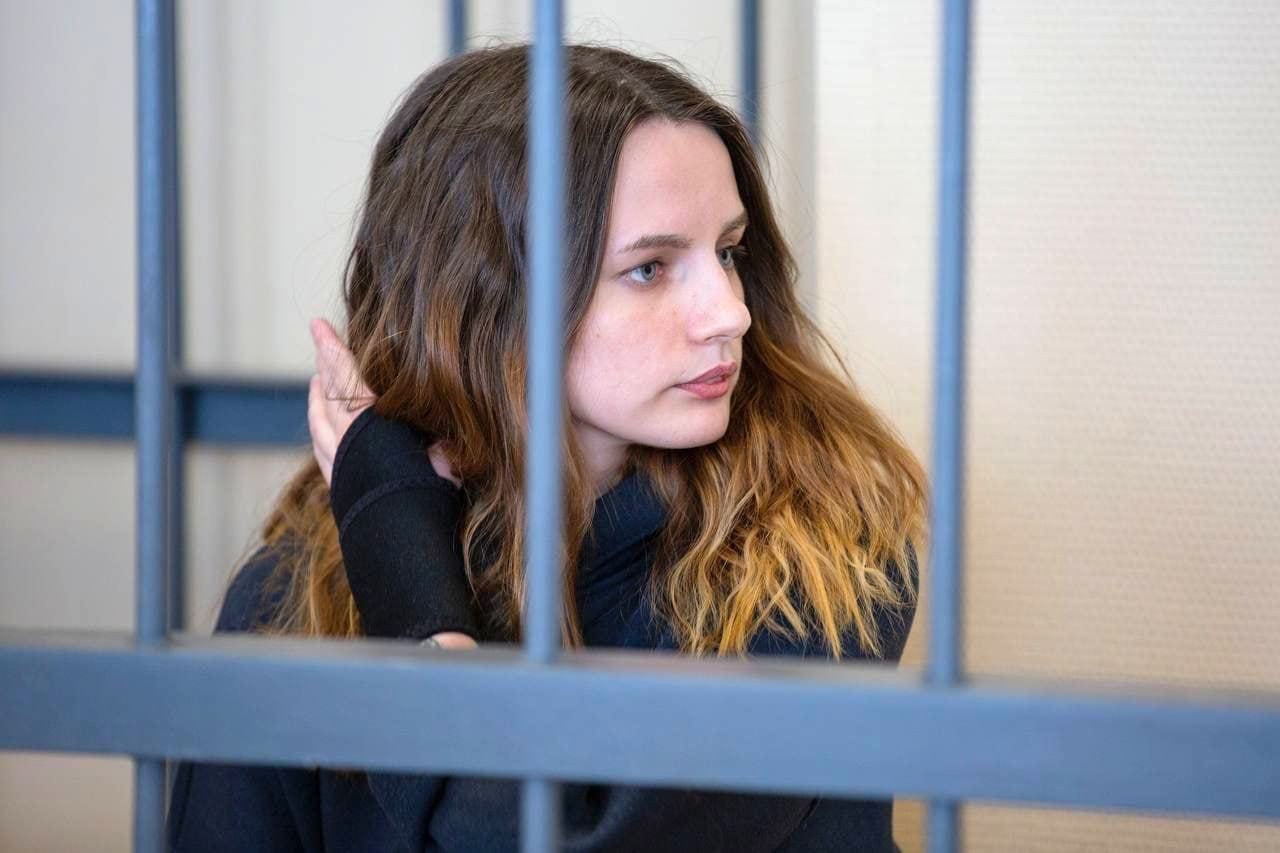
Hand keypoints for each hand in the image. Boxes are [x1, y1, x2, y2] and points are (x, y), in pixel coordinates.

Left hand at [307, 318, 460, 487]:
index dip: (331, 349)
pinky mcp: (336, 485)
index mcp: (369, 423)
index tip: (317, 325)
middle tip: (320, 347)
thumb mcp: (444, 457)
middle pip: (326, 395)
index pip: (344, 378)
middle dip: (323, 368)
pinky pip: (320, 448)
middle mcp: (344, 440)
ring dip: (316, 399)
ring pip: (318, 423)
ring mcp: (335, 464)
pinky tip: (321, 431)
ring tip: (317, 383)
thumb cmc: (427, 497)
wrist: (402, 544)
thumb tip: (440, 428)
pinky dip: (319, 430)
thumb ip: (436, 438)